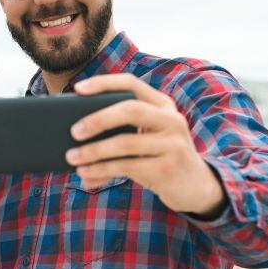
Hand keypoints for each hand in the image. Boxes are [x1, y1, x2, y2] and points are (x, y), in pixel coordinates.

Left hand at [65, 74, 226, 217]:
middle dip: (98, 119)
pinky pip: (127, 167)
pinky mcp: (167, 168)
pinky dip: (101, 170)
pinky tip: (86, 174)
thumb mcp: (147, 137)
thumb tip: (75, 141)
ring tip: (72, 157)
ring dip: (93, 151)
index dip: (104, 83)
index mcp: (163, 105)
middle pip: (130, 110)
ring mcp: (173, 144)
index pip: (132, 83)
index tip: (78, 88)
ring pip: (125, 143)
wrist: (196, 186)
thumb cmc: (158, 156)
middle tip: (74, 131)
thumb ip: (120, 131)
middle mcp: (172, 120)